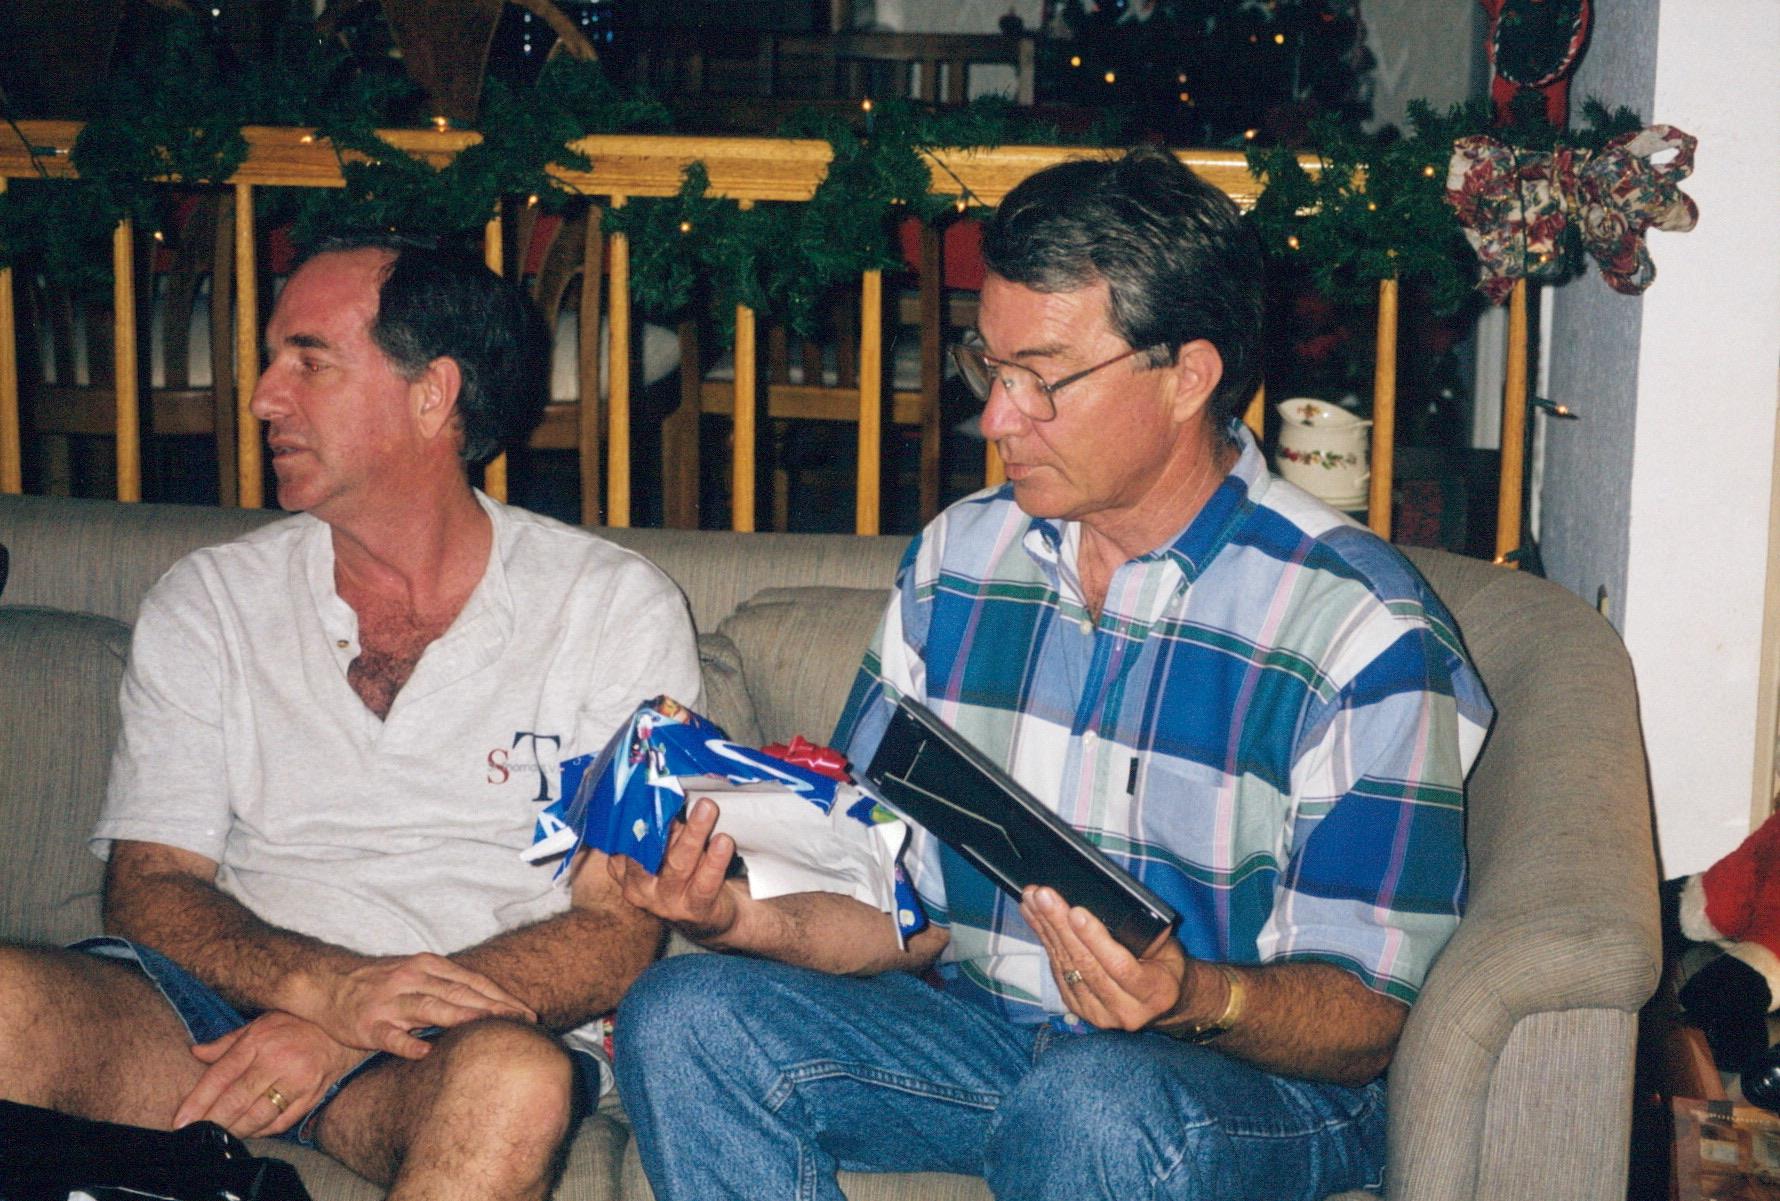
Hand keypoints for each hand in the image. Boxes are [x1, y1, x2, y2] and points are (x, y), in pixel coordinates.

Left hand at [173, 1012, 360, 1138]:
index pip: (221, 1075)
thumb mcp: (260, 1023)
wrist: (346, 1026)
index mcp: (260, 1040)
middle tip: (196, 1134)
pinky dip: (263, 1131)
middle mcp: (278, 1060)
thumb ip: (228, 1042)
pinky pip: (282, 1121)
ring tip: (220, 1136)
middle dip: (212, 1120)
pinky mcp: (313, 1094)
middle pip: (237, 1099)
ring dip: (235, 1129)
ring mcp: (298, 1079)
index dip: (198, 1100)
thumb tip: (196, 1052)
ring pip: (259, 1115)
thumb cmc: (298, 1023)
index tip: (181, 1120)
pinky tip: (250, 1132)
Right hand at [288, 953, 536, 1056]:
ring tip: (487, 1027)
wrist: (326, 984)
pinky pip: (391, 1036)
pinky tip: (425, 1053)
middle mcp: (412, 979)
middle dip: (493, 1008)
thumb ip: (447, 985)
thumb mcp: (416, 973)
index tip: (526, 1013)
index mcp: (427, 966)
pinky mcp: (369, 1025)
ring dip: (461, 1018)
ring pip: (431, 1009)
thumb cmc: (380, 983)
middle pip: (459, 994)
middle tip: (521, 1023)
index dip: (500, 997)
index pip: (472, 982)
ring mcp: (390, 1002)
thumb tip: (489, 1001)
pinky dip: (408, 1044)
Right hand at [607, 796, 745, 943]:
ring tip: (707, 808)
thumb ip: (663, 826)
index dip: (637, 815)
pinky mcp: (695, 910)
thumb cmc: (686, 872)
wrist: (714, 913)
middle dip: (664, 821)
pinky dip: (714, 862)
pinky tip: (723, 842)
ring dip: (694, 834)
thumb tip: (669, 787)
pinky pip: (705, 884)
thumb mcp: (666, 849)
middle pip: (649, 851)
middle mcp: (639, 889)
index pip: (626, 840)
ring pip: (678, 865)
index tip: (648, 788)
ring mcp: (666, 903)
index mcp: (625, 870)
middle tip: (678, 793)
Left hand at [1020, 885, 1193, 1031]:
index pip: (1119, 966)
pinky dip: (1045, 942)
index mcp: (1154, 993)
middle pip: (1085, 965)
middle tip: (1043, 896)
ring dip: (1046, 930)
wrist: (1162, 1002)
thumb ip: (1150, 935)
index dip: (1095, 939)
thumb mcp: (1170, 949)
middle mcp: (1125, 1010)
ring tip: (1033, 900)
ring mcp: (1099, 1014)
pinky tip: (1035, 918)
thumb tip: (1118, 909)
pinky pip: (1058, 972)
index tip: (1075, 912)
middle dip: (1061, 926)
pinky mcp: (1078, 1009)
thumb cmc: (1165, 966)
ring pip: (1067, 968)